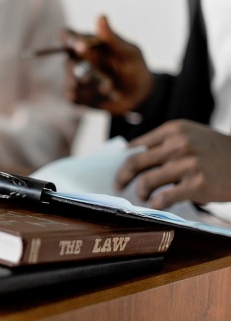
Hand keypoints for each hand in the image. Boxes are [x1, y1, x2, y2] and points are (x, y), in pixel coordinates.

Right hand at [63, 15, 153, 114]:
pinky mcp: (75, 95)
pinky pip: (74, 96)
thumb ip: (112, 38)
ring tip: (110, 87)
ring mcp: (74, 77)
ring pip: (71, 82)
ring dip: (94, 87)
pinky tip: (102, 96)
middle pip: (67, 62)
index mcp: (87, 43)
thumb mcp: (129, 53)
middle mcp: (76, 59)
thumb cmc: (134, 68)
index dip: (68, 39)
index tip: (80, 46)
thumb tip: (101, 16)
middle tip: (107, 78)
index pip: (66, 35)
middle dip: (88, 71)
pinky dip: (91, 97)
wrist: (138, 96)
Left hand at [115, 120, 230, 208]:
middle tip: (118, 185)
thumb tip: (133, 156)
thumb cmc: (216, 152)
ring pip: (146, 181)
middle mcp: (178, 144)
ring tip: (142, 196)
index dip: (123, 160)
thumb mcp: (192, 136)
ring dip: (139, 192)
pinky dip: (156, 203)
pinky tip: (157, 205)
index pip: (138, 146)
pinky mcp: (197, 184)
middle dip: (122, 176)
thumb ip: (166, 143)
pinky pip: (164, 197)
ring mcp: (187, 164)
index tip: (118, 169)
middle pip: (136, 162)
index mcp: (174, 130)